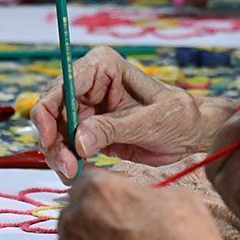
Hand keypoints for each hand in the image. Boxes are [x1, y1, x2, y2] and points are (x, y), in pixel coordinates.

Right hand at [31, 46, 230, 179]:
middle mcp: (89, 83)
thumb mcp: (149, 122)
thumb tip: (79, 140)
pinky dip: (67, 160)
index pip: (63, 84)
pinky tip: (76, 172)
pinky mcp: (88, 129)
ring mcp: (86, 107)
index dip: (49, 111)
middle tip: (67, 167)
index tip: (51, 139)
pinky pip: (66, 144)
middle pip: (52, 109)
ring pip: (55, 130)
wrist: (190, 133)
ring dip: (58, 154)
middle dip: (53, 139)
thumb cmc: (178, 116)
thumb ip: (113, 128)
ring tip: (72, 173)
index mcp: (103, 66)